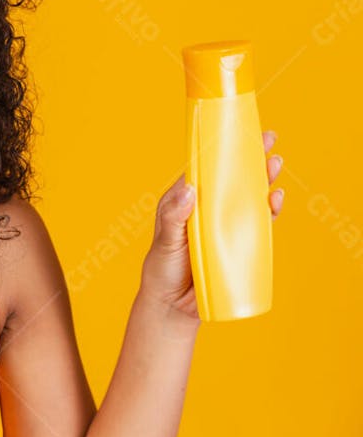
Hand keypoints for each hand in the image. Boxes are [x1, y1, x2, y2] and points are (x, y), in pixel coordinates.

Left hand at [140, 129, 285, 321]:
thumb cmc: (162, 267)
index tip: (235, 132)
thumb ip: (174, 216)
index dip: (220, 151)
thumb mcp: (164, 239)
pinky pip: (257, 225)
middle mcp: (207, 210)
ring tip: (274, 163)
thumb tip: (189, 189)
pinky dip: (268, 211)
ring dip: (262, 181)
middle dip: (250, 159)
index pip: (205, 171)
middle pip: (231, 180)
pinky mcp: (238, 245)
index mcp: (186, 201)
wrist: (173, 305)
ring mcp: (224, 227)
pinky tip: (275, 199)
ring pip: (247, 198)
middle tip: (268, 139)